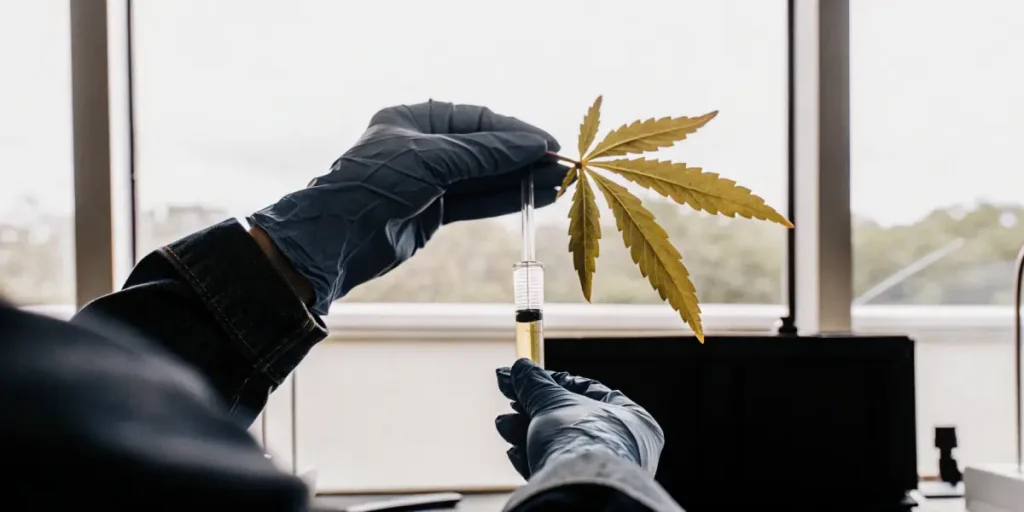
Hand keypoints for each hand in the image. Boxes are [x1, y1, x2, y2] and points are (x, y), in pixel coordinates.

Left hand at [249, 101, 566, 314]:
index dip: (515, 132)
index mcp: (415, 119)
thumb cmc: (376, 185)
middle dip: (522, 159)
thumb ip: (487, 154)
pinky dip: (505, 200)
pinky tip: (534, 198)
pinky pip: (477, 201)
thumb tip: (535, 146)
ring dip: (520, 181)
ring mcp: (429, 180)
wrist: (338, 239)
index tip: (548, 144)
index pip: (477, 120)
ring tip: (558, 184)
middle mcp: (423, 146)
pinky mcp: (433, 211)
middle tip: (562, 168)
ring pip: (484, 178)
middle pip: (484, 149)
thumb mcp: (434, 160)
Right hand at [494, 358, 664, 478]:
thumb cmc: (581, 442)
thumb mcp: (553, 402)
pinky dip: (532, 458)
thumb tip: (520, 369)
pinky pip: (555, 468)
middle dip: (532, 409)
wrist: (578, 492)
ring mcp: (602, 471)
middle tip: (509, 400)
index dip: (553, 382)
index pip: (589, 390)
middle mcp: (623, 447)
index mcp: (632, 419)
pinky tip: (514, 452)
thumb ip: (535, 385)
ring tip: (504, 426)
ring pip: (558, 444)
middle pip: (568, 418)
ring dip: (526, 432)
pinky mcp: (580, 489)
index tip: (527, 378)